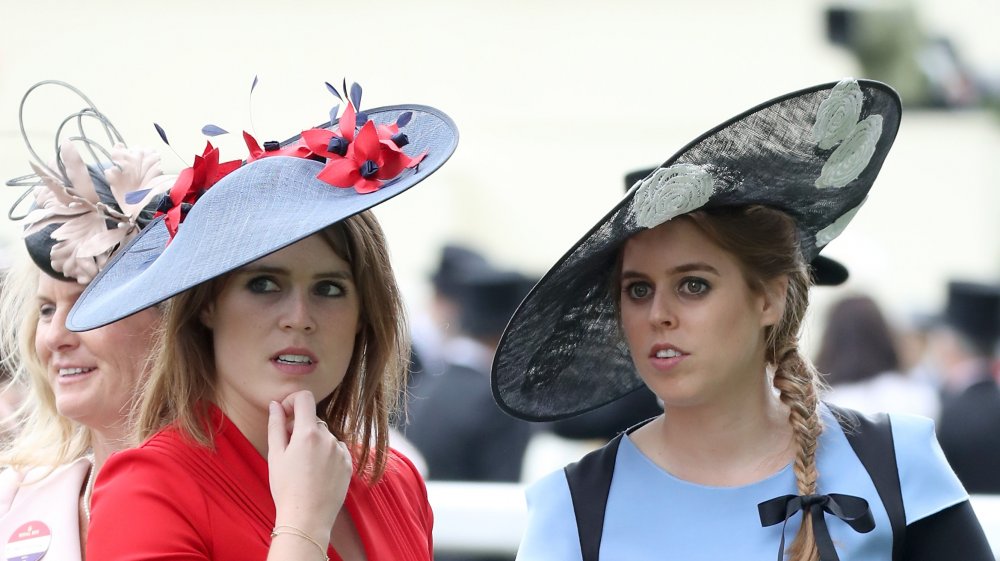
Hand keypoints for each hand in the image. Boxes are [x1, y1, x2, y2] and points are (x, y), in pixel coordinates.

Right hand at [267, 390, 351, 539]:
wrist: (307, 518)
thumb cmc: (286, 488)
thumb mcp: (275, 455)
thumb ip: (276, 425)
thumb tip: (275, 405)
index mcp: (309, 433)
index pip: (305, 398)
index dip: (292, 401)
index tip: (285, 414)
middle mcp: (329, 437)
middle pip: (313, 420)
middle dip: (300, 428)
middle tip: (289, 451)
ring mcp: (341, 451)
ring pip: (325, 436)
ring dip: (314, 443)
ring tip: (304, 468)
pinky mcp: (348, 464)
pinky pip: (336, 450)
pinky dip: (326, 455)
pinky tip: (317, 474)